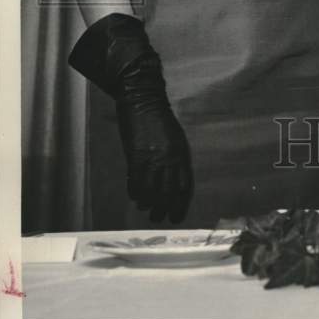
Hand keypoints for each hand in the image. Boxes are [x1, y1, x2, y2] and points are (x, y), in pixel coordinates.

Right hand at [116, 55, 192, 223]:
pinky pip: (135, 182)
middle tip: (159, 218)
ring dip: (148, 204)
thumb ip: (174, 157)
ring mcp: (152, 158)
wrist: (143, 99)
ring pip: (151, 191)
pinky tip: (135, 197)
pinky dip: (135, 192)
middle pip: (168, 192)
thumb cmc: (160, 118)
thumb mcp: (174, 137)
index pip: (183, 186)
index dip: (180, 204)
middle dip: (164, 208)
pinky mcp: (135, 156)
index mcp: (181, 153)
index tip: (176, 215)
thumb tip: (171, 178)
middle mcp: (169, 158)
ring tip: (146, 211)